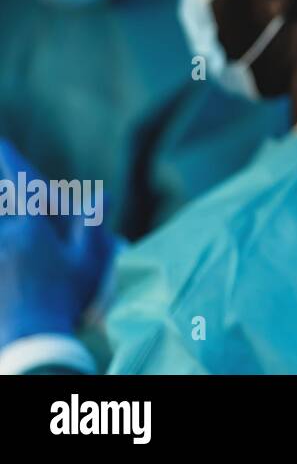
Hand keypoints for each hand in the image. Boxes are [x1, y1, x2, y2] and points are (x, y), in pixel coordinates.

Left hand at [0, 139, 114, 345]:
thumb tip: (100, 194)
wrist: (34, 340)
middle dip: (5, 192)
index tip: (1, 143)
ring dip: (5, 214)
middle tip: (6, 179)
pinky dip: (4, 241)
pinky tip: (7, 251)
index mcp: (33, 228)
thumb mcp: (89, 263)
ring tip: (10, 214)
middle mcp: (5, 236)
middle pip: (2, 204)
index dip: (9, 160)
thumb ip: (91, 226)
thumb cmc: (66, 301)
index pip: (21, 186)